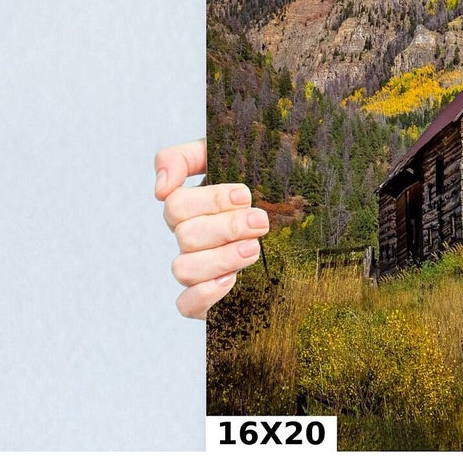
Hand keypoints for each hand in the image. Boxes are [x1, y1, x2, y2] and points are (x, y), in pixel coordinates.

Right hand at [154, 140, 268, 318]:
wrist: (301, 223)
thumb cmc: (263, 186)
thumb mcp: (229, 157)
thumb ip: (185, 158)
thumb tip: (160, 187)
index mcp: (192, 207)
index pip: (176, 204)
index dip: (210, 200)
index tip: (245, 195)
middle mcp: (191, 239)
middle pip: (185, 235)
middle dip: (227, 227)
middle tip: (261, 222)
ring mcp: (198, 270)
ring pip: (183, 269)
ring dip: (221, 258)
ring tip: (254, 250)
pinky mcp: (208, 299)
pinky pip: (185, 305)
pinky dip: (204, 294)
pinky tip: (232, 280)